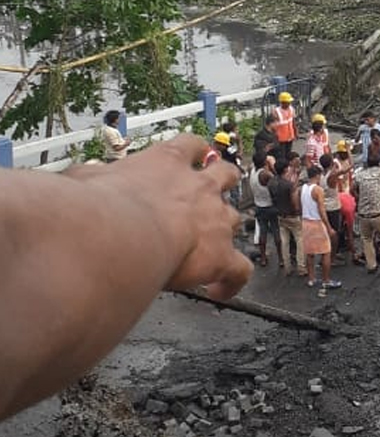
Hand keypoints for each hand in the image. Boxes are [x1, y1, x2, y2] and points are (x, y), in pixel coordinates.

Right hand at [93, 135, 252, 300]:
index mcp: (166, 162)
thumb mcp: (86, 177)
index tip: (196, 154)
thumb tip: (83, 176)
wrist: (116, 235)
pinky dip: (232, 280)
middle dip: (223, 182)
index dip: (195, 151)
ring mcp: (215, 220)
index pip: (190, 145)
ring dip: (225, 230)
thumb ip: (91, 175)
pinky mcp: (221, 256)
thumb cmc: (96, 206)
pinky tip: (218, 290)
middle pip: (225, 175)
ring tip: (214, 243)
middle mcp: (198, 187)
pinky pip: (239, 270)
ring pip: (235, 219)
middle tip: (214, 192)